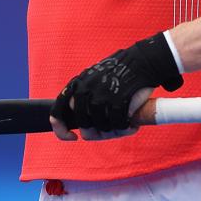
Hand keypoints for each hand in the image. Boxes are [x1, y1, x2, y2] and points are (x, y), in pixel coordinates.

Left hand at [48, 32, 181, 140]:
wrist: (142, 62)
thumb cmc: (119, 74)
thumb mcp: (94, 79)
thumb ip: (83, 97)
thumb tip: (79, 127)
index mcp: (78, 84)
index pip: (58, 110)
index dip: (61, 129)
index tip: (72, 138)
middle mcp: (86, 89)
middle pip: (83, 125)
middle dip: (95, 133)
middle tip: (108, 131)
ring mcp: (101, 95)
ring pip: (101, 127)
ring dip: (113, 130)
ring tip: (122, 124)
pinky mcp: (117, 100)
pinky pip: (117, 124)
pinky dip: (124, 127)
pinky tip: (130, 123)